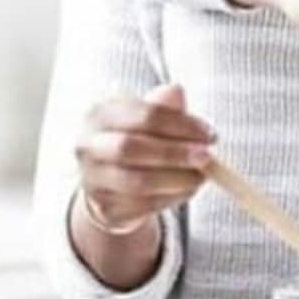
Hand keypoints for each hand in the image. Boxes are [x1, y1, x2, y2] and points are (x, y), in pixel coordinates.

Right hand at [75, 84, 215, 232]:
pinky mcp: (105, 207)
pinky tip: (188, 189)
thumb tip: (177, 92)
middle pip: (132, 148)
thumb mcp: (145, 116)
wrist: (108, 177)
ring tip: (201, 176)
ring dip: (177, 179)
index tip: (209, 134)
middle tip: (207, 156)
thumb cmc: (135, 137)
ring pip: (138, 182)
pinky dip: (172, 197)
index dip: (180, 124)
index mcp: (101, 113)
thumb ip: (162, 105)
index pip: (144, 114)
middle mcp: (89, 146)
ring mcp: (93, 179)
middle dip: (175, 153)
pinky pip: (143, 205)